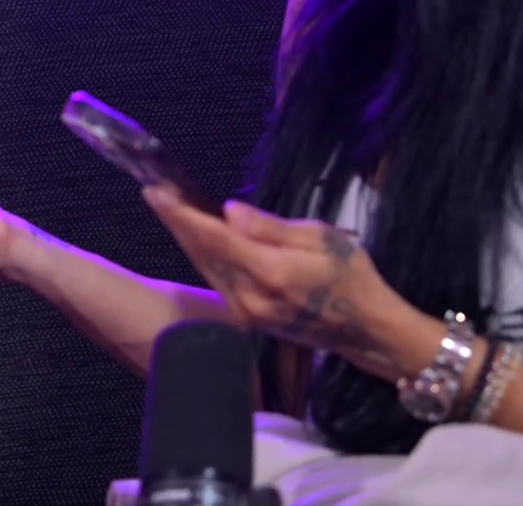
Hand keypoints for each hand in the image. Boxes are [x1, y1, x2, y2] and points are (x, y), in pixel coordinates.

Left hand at [144, 186, 404, 376]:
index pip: (215, 238)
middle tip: (156, 192)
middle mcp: (251, 298)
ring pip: (206, 268)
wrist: (366, 328)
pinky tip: (196, 236)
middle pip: (202, 254)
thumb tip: (229, 212)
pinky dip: (204, 256)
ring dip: (187, 238)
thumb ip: (270, 228)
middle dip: (177, 222)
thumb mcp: (321, 239)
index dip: (182, 215)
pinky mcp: (247, 319)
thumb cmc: (350, 275)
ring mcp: (247, 313)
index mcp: (271, 273)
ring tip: (170, 208)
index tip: (156, 193)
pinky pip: (218, 280)